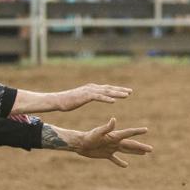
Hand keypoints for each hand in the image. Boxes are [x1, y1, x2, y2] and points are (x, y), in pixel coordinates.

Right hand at [12, 84, 132, 114]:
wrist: (58, 101)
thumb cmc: (69, 101)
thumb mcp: (82, 98)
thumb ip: (89, 96)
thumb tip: (94, 96)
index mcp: (92, 88)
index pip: (107, 89)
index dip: (117, 90)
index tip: (127, 91)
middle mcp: (92, 88)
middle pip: (109, 89)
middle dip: (120, 90)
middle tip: (131, 92)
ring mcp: (89, 91)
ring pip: (106, 92)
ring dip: (117, 93)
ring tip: (127, 95)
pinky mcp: (85, 96)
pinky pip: (98, 98)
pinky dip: (106, 99)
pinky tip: (114, 101)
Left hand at [65, 118, 151, 167]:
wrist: (80, 143)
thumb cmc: (89, 137)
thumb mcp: (98, 132)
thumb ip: (107, 127)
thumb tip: (114, 119)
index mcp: (115, 136)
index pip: (128, 133)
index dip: (137, 131)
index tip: (146, 129)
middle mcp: (115, 142)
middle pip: (131, 144)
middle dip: (141, 147)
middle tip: (151, 149)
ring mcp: (111, 148)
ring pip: (126, 151)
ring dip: (135, 152)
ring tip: (144, 153)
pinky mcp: (106, 154)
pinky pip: (115, 159)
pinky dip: (120, 162)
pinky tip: (126, 165)